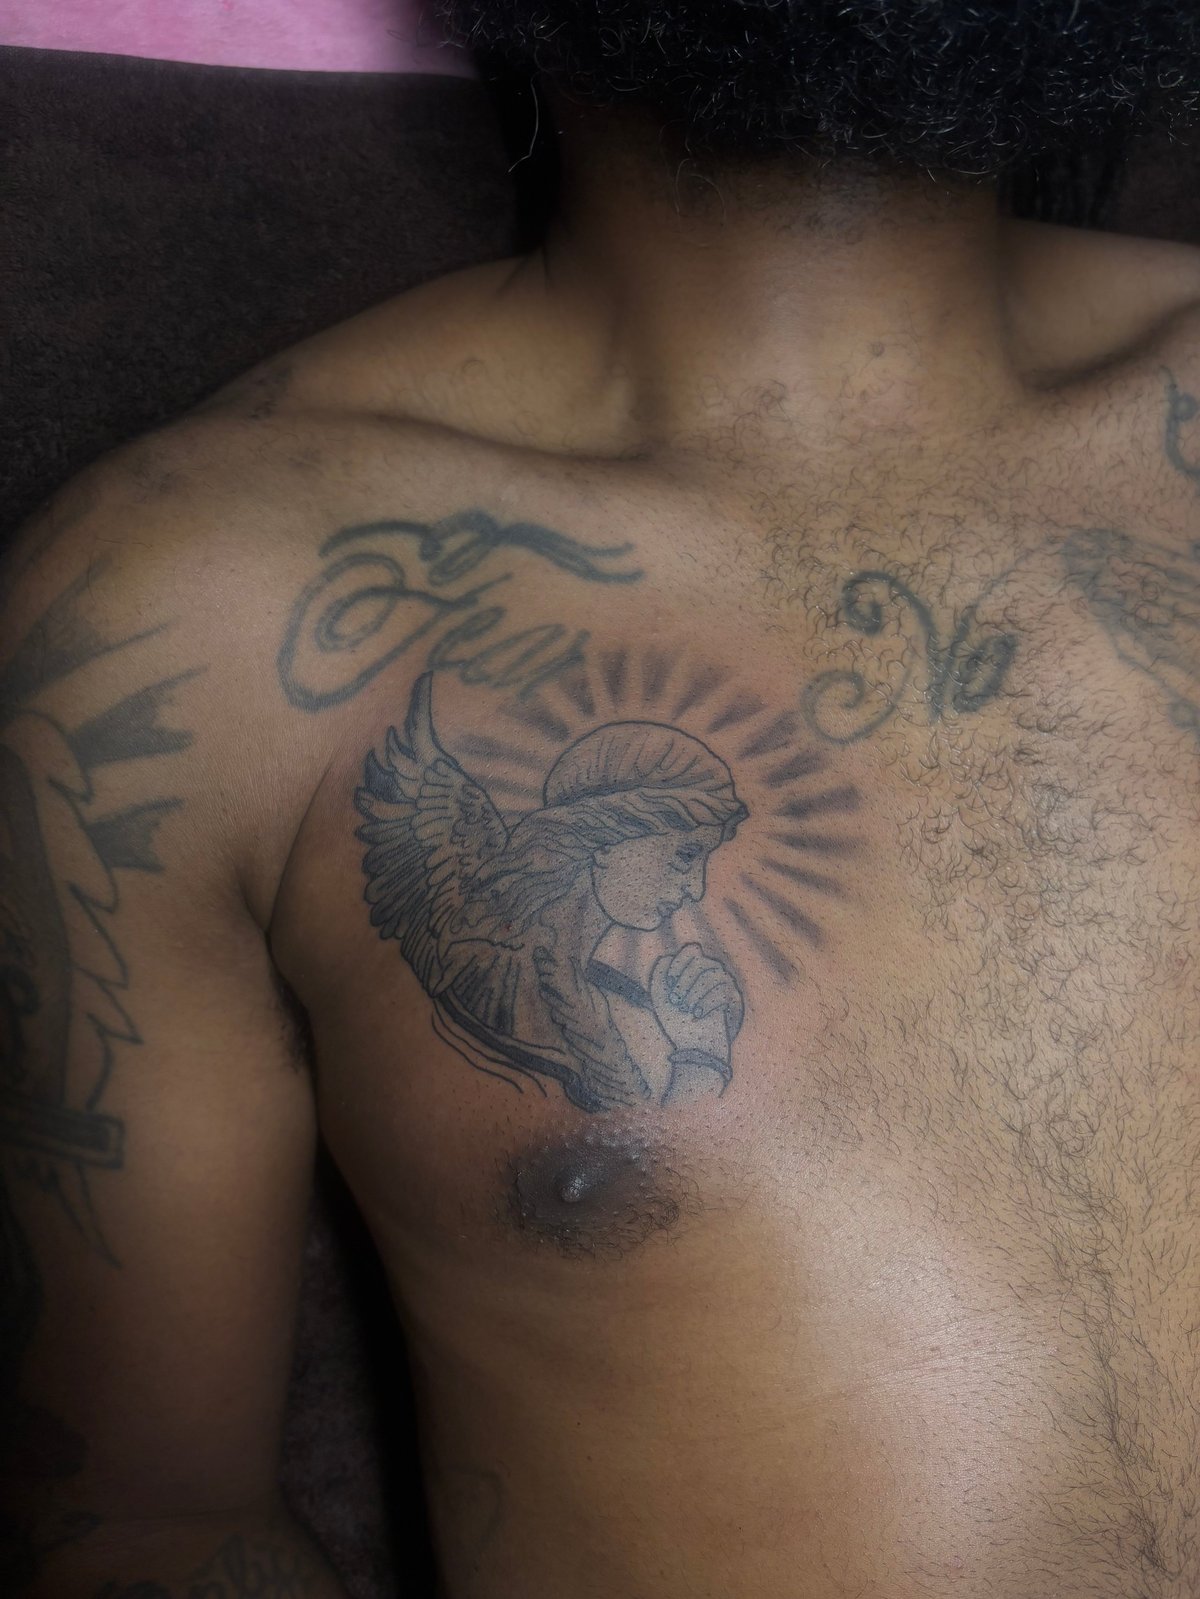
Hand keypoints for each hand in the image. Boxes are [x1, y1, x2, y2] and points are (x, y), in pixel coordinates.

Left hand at [650, 944, 742, 1061]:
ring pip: (712, 975)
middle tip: (676, 1001)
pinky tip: (697, 1015)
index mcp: (693, 969)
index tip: (669, 982)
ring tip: (687, 1009)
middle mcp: (710, 972)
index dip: (678, 963)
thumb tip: (668, 957)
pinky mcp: (732, 999)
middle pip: (700, 962)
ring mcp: (723, 984)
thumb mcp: (659, 996)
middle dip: (684, 982)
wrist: (693, 1047)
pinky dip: (706, 1003)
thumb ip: (658, 973)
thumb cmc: (676, 1021)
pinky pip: (723, 992)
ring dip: (695, 993)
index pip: (691, 950)